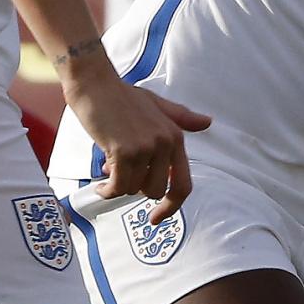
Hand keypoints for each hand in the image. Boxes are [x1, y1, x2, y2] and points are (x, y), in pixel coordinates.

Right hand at [67, 59, 208, 218]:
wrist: (95, 84)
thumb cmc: (123, 95)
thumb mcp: (158, 106)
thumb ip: (181, 118)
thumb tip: (208, 122)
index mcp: (176, 137)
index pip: (184, 183)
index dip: (173, 206)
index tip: (156, 219)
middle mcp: (166, 144)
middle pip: (156, 191)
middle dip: (136, 189)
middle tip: (118, 176)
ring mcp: (146, 148)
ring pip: (133, 189)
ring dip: (117, 186)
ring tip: (107, 169)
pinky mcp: (123, 150)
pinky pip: (117, 185)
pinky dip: (107, 189)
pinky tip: (98, 183)